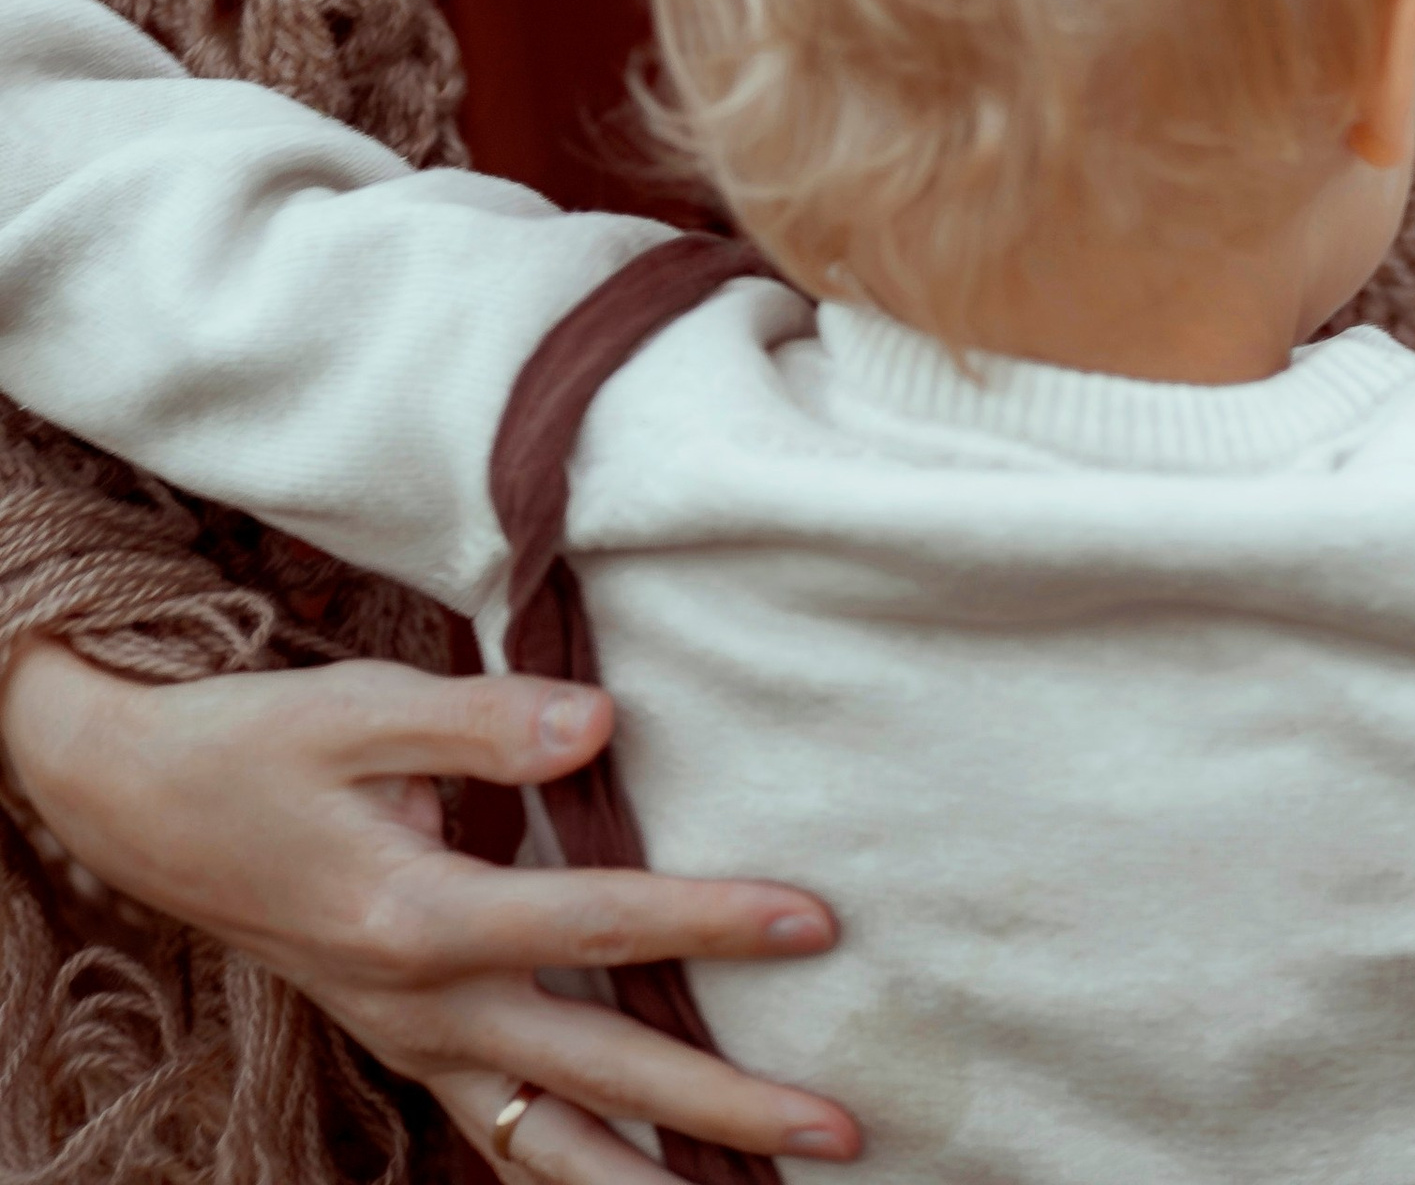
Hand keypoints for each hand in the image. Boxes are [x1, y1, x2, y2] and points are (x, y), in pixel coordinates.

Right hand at [0, 641, 860, 1177]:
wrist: (143, 805)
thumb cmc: (257, 742)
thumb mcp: (358, 708)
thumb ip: (485, 724)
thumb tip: (602, 725)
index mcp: (417, 917)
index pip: (596, 925)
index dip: (710, 924)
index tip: (816, 923)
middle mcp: (422, 1003)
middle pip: (598, 1072)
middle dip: (723, 1106)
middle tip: (840, 1127)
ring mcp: (413, 1039)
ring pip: (550, 1142)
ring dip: (656, 1173)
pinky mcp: (407, 1044)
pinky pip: (502, 1138)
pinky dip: (575, 1171)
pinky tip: (645, 1183)